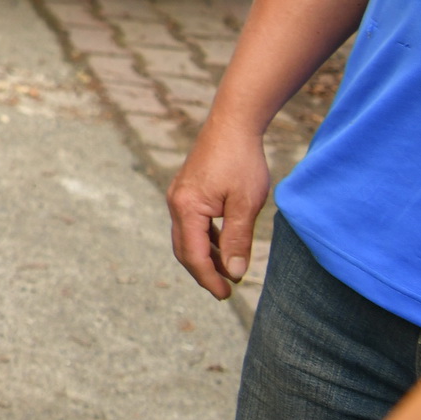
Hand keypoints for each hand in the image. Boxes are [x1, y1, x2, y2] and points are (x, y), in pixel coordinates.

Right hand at [169, 118, 272, 299]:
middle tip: (225, 291)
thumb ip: (238, 240)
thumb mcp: (245, 204)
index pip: (194, 255)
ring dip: (206, 257)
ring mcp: (178, 196)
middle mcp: (176, 203)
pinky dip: (206, 240)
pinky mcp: (186, 191)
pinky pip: (191, 224)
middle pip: (184, 249)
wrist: (232, 124)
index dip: (210, 278)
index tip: (227, 295)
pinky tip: (225, 245)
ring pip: (186, 237)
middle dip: (204, 272)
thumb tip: (235, 273)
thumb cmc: (241, 162)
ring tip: (229, 272)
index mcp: (186, 208)